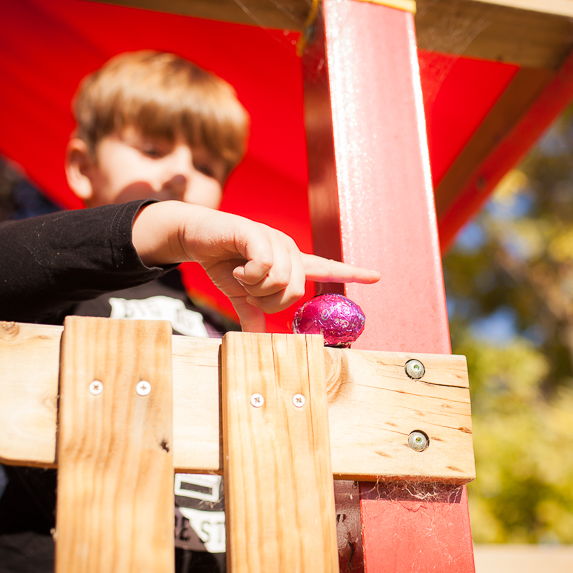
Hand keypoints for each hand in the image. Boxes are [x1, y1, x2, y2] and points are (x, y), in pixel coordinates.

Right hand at [132, 201, 378, 331]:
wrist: (196, 238)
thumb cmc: (223, 263)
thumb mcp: (241, 295)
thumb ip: (254, 314)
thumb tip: (257, 338)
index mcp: (290, 263)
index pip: (326, 267)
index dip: (352, 272)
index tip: (377, 275)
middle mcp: (289, 249)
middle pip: (296, 291)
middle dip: (269, 301)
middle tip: (250, 291)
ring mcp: (275, 240)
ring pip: (281, 279)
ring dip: (255, 287)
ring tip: (242, 276)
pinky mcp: (257, 233)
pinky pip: (265, 264)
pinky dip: (248, 274)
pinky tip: (238, 267)